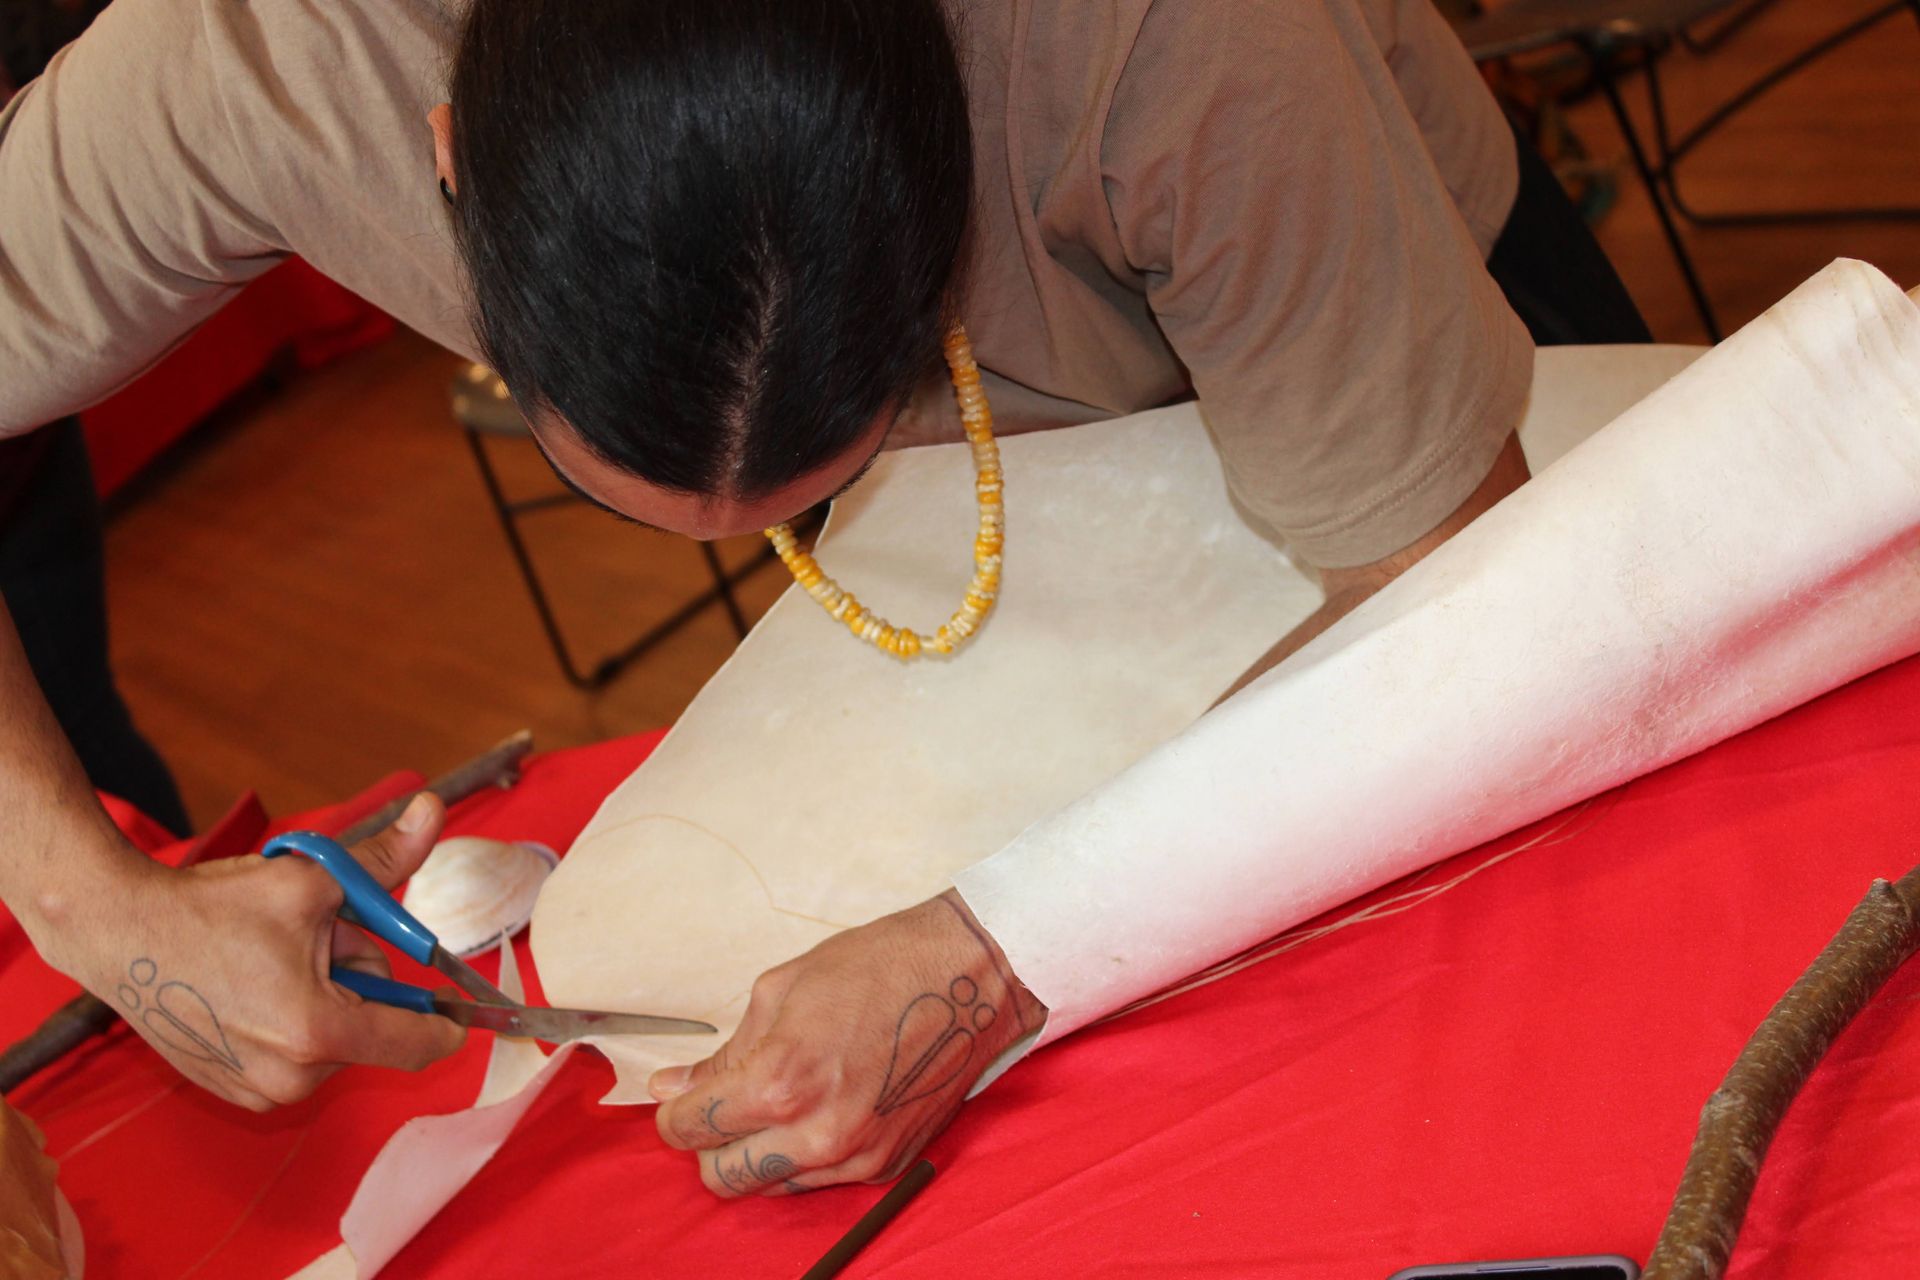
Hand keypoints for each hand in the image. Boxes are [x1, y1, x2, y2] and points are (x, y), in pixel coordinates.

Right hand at [43, 794, 465, 1109]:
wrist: (120, 933)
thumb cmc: (213, 907)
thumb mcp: (311, 879)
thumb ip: (385, 859)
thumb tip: (433, 810)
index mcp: (319, 1030)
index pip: (418, 1044)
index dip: (447, 1021)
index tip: (459, 1005)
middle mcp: (292, 1077)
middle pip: (372, 1025)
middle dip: (357, 976)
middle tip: (311, 938)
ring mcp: (259, 1090)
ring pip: (335, 1037)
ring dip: (324, 996)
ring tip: (270, 960)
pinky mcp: (235, 1090)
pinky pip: (296, 1054)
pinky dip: (291, 1019)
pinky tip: (251, 986)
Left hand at [650, 889, 1044, 1195]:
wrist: (970, 978)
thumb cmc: (879, 967)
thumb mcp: (781, 990)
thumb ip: (726, 1052)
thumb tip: (677, 1088)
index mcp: (782, 1082)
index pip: (692, 1128)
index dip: (674, 1111)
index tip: (679, 1098)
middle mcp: (817, 1134)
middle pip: (722, 1177)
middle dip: (708, 1144)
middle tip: (720, 1106)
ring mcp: (855, 1156)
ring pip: (769, 1187)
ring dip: (756, 1154)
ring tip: (776, 1103)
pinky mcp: (885, 1165)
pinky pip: (818, 1181)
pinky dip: (803, 1155)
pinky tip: (818, 1109)